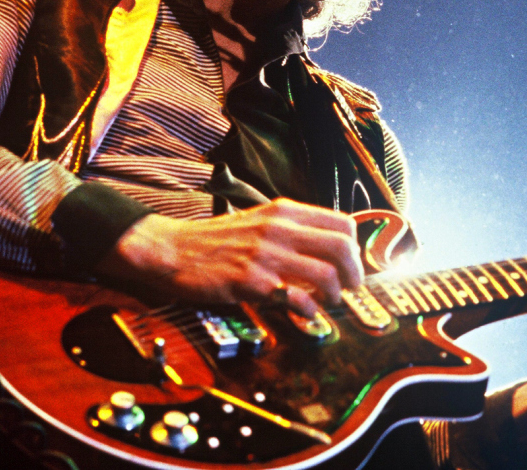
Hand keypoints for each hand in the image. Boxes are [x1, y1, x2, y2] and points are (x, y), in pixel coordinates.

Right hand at [97, 198, 362, 316]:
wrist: (171, 249)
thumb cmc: (215, 240)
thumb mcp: (258, 220)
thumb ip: (290, 229)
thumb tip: (325, 246)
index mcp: (285, 211)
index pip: (342, 223)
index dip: (355, 248)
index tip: (352, 264)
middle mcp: (280, 228)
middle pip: (342, 247)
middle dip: (355, 273)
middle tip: (351, 288)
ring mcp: (266, 255)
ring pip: (326, 273)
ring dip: (336, 294)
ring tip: (329, 303)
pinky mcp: (252, 281)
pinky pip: (297, 298)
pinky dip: (309, 311)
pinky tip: (306, 315)